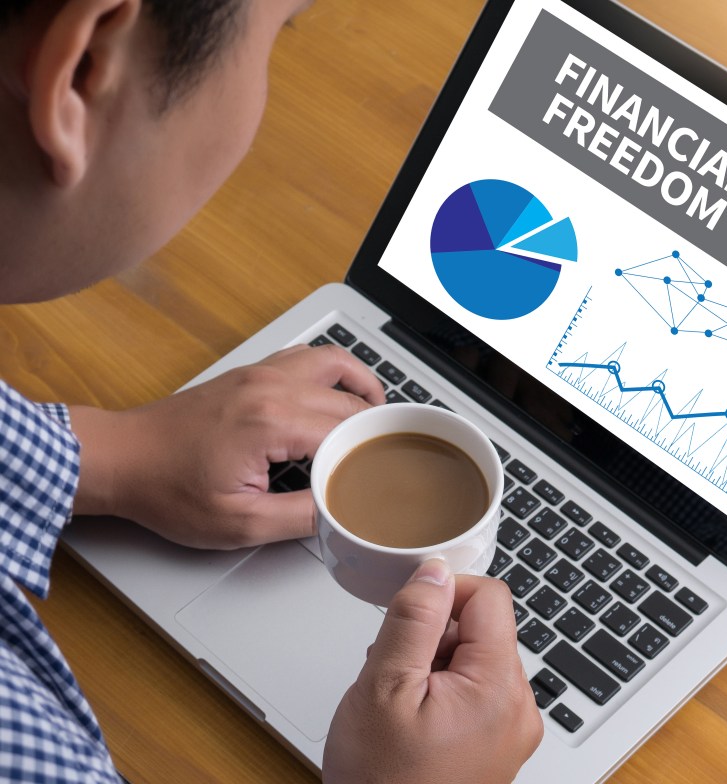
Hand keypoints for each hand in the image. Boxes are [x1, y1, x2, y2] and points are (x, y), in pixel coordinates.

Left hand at [69, 344, 384, 547]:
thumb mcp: (237, 523)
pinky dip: (337, 371)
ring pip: (336, 361)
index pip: (348, 434)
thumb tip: (341, 512)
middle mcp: (272, 387)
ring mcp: (261, 373)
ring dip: (364, 386)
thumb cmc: (167, 488)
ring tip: (380, 418)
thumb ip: (299, 517)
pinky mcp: (252, 371)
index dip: (372, 459)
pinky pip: (310, 356)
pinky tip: (341, 395)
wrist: (121, 457)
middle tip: (387, 459)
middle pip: (350, 398)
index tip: (384, 481)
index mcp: (272, 422)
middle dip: (376, 428)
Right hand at [324, 560, 542, 783]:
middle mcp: (518, 708)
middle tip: (393, 671)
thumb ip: (414, 619)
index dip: (445, 592)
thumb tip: (435, 570)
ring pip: (474, 660)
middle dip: (434, 636)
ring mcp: (510, 731)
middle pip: (483, 629)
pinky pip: (473, 694)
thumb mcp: (385, 686)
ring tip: (397, 701)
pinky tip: (409, 717)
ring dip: (433, 664)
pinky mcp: (496, 747)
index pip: (490, 597)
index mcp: (500, 688)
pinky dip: (440, 692)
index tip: (409, 611)